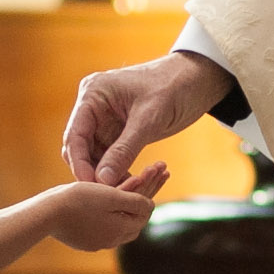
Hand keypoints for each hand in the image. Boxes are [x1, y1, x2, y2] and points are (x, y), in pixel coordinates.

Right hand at [47, 177, 161, 251]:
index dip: (152, 190)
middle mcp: (112, 240)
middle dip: (145, 196)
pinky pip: (103, 224)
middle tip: (156, 175)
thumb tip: (152, 206)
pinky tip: (108, 202)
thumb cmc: (79, 200)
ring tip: (133, 188)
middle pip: (135, 217)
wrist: (46, 214)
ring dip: (128, 205)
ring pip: (119, 221)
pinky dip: (111, 211)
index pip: (145, 211)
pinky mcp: (83, 239)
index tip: (159, 172)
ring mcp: (96, 242)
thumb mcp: (112, 196)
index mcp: (122, 229)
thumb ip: (136, 201)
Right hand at [64, 53, 231, 187]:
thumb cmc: (174, 86)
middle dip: (91, 171)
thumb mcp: (149, 120)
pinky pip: (109, 156)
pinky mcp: (117, 130)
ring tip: (122, 193)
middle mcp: (92, 106)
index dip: (80, 163)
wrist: (198, 79)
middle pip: (79, 147)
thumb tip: (103, 180)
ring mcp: (104, 119)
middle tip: (107, 195)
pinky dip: (117, 170)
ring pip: (93, 155)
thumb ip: (124, 150)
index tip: (91, 187)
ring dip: (105, 174)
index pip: (75, 134)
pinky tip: (131, 184)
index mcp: (93, 94)